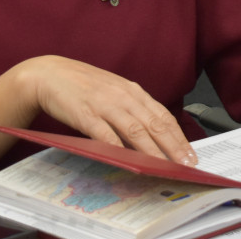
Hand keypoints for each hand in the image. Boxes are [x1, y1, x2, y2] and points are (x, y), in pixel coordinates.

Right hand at [19, 55, 196, 165]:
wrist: (49, 74)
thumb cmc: (83, 86)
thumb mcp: (113, 92)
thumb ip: (131, 110)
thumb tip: (152, 135)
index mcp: (133, 91)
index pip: (163, 116)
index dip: (179, 136)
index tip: (191, 154)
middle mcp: (124, 96)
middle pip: (155, 124)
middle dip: (173, 146)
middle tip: (187, 164)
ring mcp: (105, 104)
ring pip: (135, 130)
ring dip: (153, 151)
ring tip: (165, 167)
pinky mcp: (86, 113)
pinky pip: (106, 133)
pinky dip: (119, 147)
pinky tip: (129, 160)